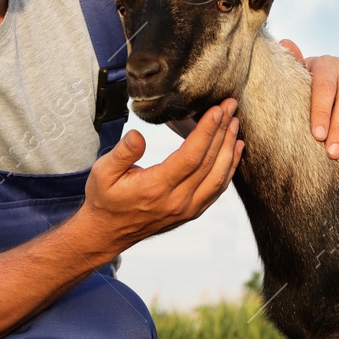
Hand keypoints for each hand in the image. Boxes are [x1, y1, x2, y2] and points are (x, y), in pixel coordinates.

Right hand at [75, 99, 242, 253]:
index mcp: (156, 188)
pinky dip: (229, 167)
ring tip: (235, 123)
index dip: (207, 131)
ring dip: (229, 148)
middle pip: (209, 163)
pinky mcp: (192, 212)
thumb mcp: (103, 172)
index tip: (217, 109)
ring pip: (219, 177)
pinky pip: (217, 189)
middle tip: (230, 106)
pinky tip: (234, 149)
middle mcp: (177, 201)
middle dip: (222, 131)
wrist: (108, 233)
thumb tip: (138, 135)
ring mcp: (188, 209)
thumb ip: (122, 153)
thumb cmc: (105, 198)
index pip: (190, 156)